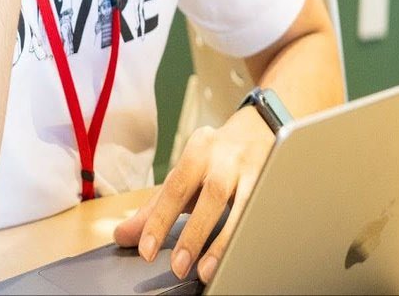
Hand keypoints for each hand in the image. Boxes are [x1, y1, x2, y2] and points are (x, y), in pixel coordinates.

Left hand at [113, 107, 273, 284]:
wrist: (260, 127)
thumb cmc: (216, 157)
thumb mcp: (185, 174)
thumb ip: (155, 206)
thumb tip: (122, 235)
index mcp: (198, 150)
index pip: (175, 186)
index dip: (159, 219)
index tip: (146, 249)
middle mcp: (226, 157)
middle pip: (211, 194)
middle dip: (194, 233)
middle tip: (177, 267)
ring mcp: (254, 169)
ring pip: (242, 204)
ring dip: (223, 241)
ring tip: (206, 270)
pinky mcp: (275, 182)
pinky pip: (263, 212)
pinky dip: (251, 235)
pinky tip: (242, 254)